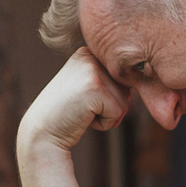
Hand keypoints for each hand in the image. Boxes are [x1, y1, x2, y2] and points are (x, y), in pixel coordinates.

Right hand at [15, 46, 130, 162]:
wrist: (41, 134)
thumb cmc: (66, 115)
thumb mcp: (86, 88)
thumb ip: (110, 80)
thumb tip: (144, 78)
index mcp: (87, 52)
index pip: (122, 79)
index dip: (107, 99)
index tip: (81, 101)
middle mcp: (90, 56)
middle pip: (126, 88)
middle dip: (109, 106)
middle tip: (80, 108)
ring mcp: (92, 70)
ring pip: (124, 101)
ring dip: (106, 115)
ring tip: (80, 112)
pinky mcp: (96, 87)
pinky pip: (118, 113)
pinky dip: (103, 123)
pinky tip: (81, 118)